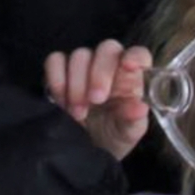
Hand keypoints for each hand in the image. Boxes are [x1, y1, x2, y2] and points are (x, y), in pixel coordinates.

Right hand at [44, 39, 150, 158]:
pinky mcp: (61, 70)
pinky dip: (56, 79)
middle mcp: (110, 64)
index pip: (138, 54)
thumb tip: (139, 108)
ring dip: (77, 83)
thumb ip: (134, 119)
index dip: (134, 56)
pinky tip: (62, 101)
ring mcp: (85, 65)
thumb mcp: (128, 132)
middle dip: (99, 73)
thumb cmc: (115, 132)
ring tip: (78, 113)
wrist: (89, 145)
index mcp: (133, 76)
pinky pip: (55, 61)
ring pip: (80, 55)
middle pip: (106, 49)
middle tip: (96, 100)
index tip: (128, 67)